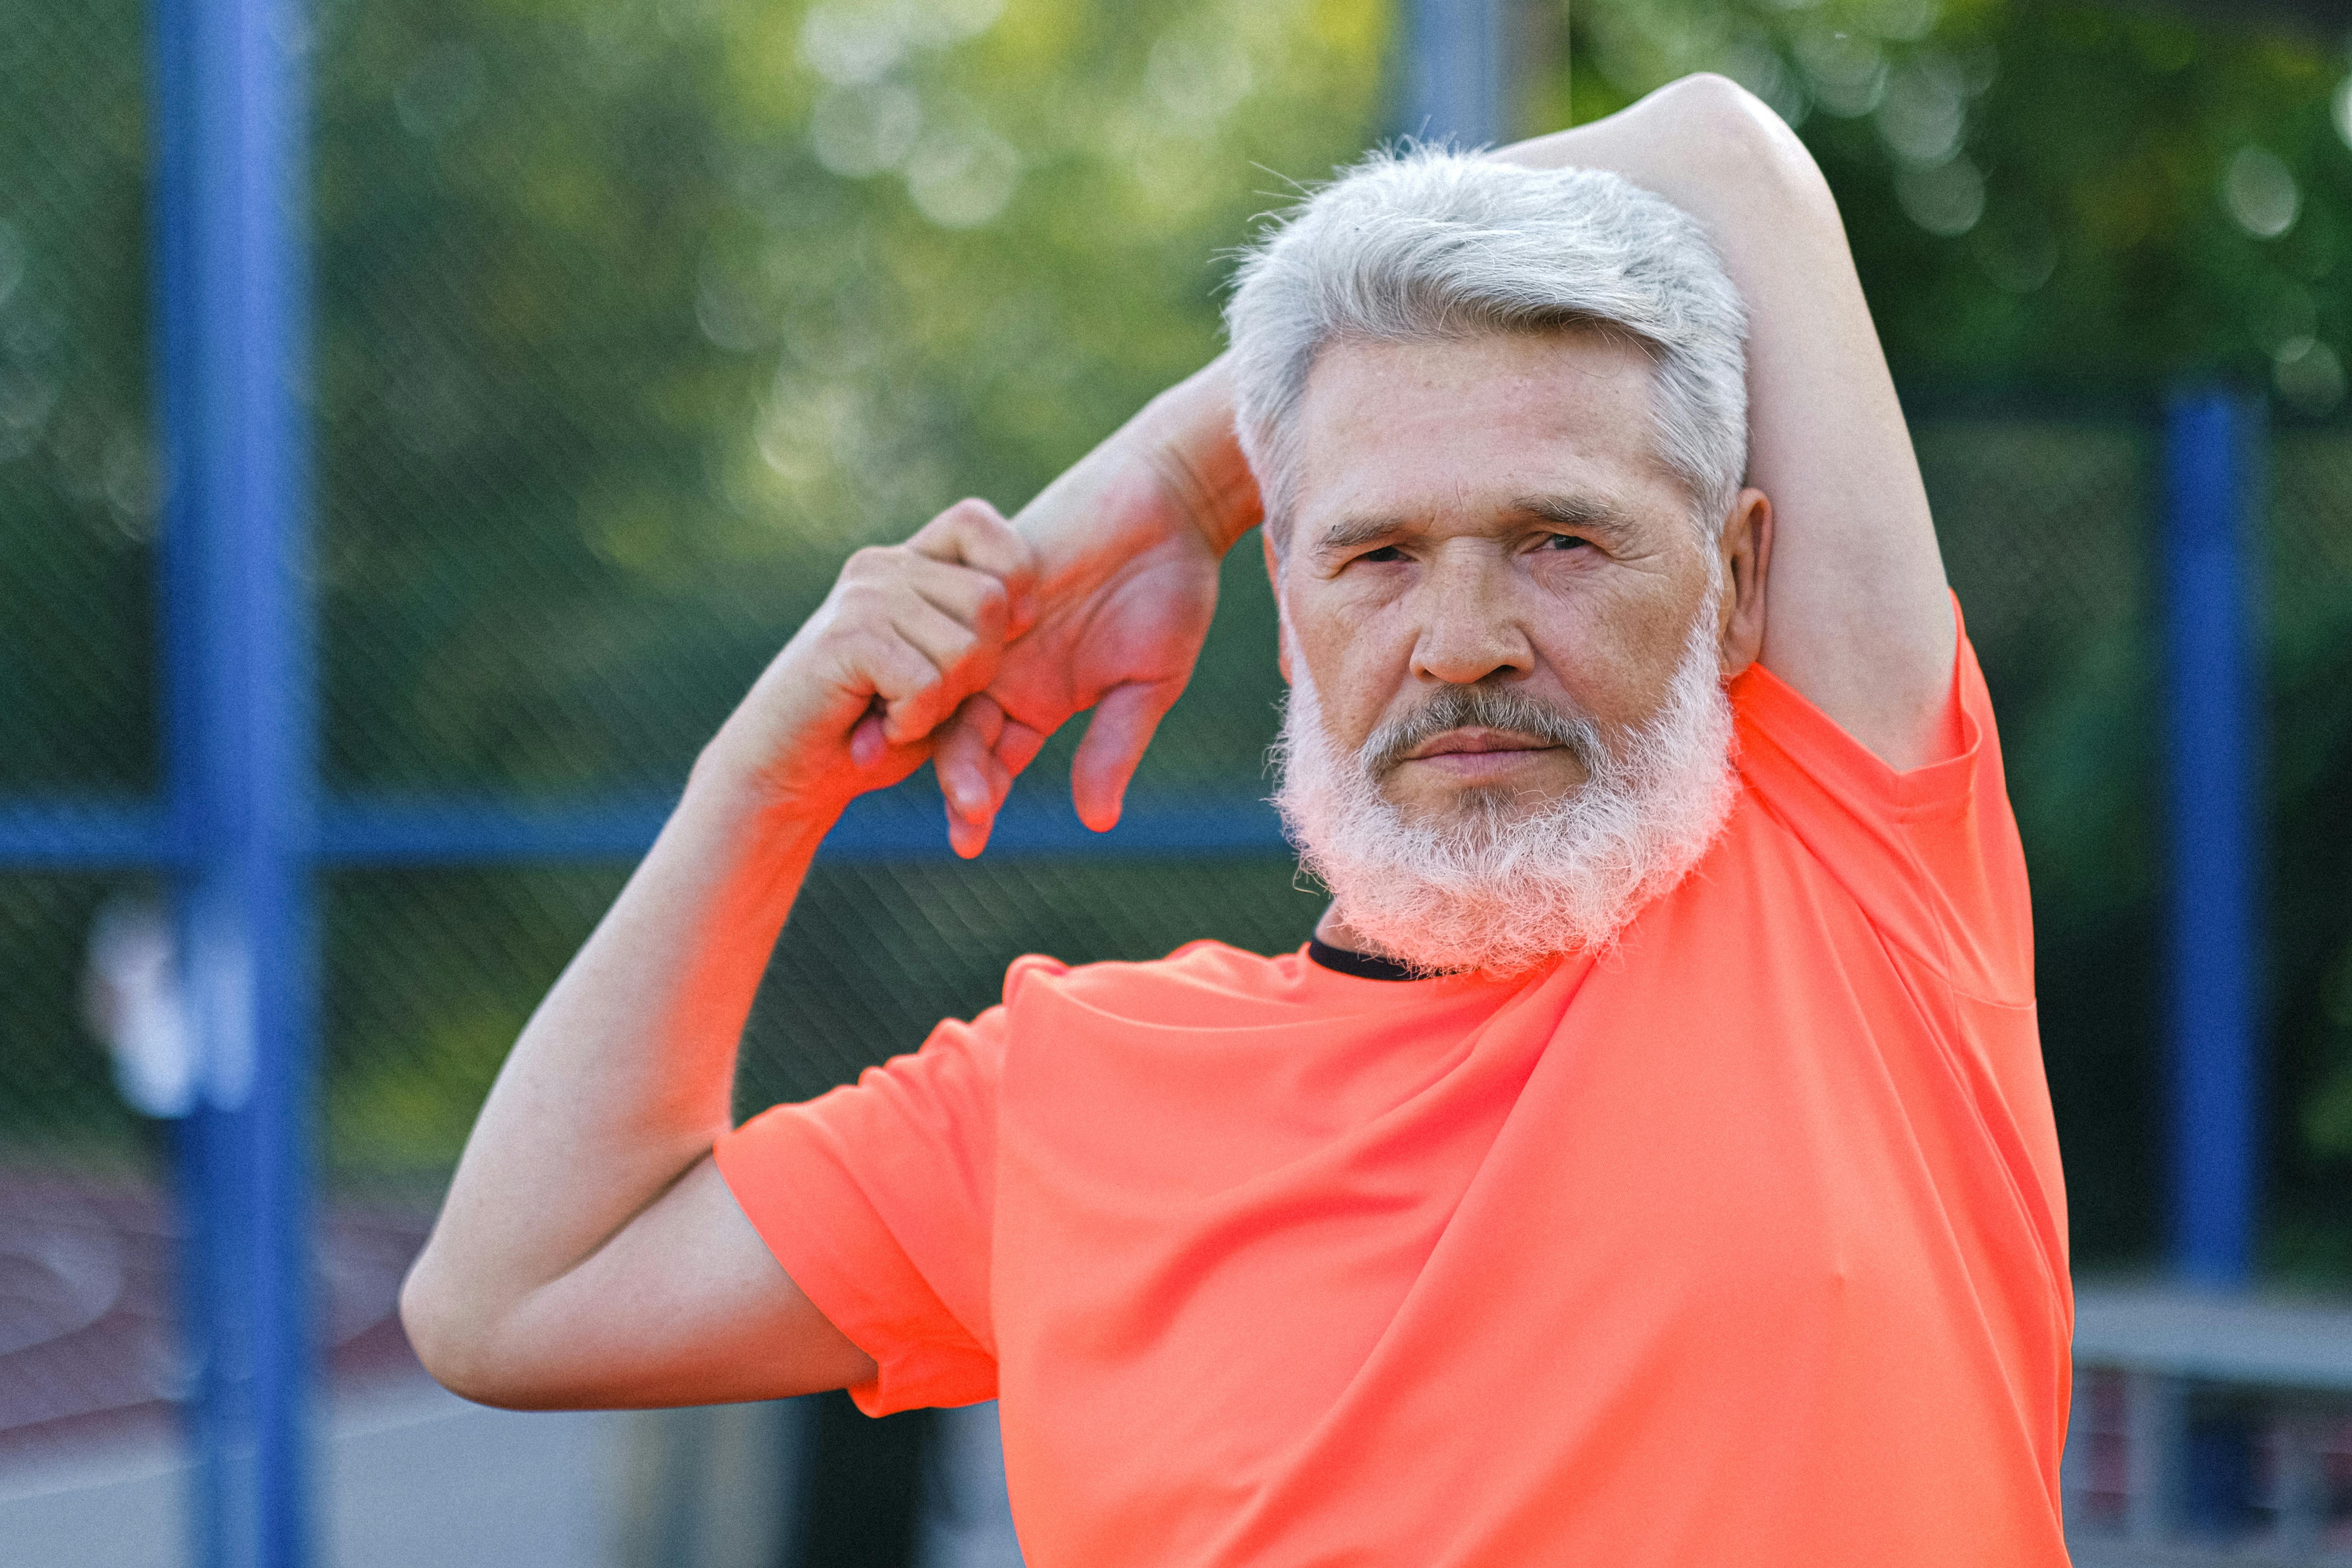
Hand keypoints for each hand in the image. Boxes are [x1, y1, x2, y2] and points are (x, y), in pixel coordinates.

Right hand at [697, 500, 1036, 826]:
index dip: (1012, 574)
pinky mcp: (845, 638)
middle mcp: (883, 565)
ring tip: (898, 711)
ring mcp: (861, 597)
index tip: (1004, 629)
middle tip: (931, 697)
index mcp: (907, 561)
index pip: (977, 520)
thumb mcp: (943, 672)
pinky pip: (924, 684)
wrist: (789, 771)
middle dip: (980, 668)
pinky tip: (878, 728)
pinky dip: (912, 723)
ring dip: (943, 704)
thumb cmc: (876, 727)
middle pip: (990, 601)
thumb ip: (977, 632)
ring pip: (964, 648)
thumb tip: (1029, 610)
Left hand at [930, 361, 1260, 855]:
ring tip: (890, 750)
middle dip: (948, 771)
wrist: (1166, 500)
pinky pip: (939, 612)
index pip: (996, 762)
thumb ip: (1115, 745)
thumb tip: (1095, 821)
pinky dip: (923, 644)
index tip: (967, 839)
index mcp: (1039, 703)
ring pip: (939, 678)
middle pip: (958, 730)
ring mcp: (987, 623)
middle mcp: (1003, 669)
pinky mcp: (978, 572)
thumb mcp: (1149, 681)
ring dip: (917, 714)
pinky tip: (903, 670)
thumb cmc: (1170, 592)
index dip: (978, 798)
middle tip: (941, 806)